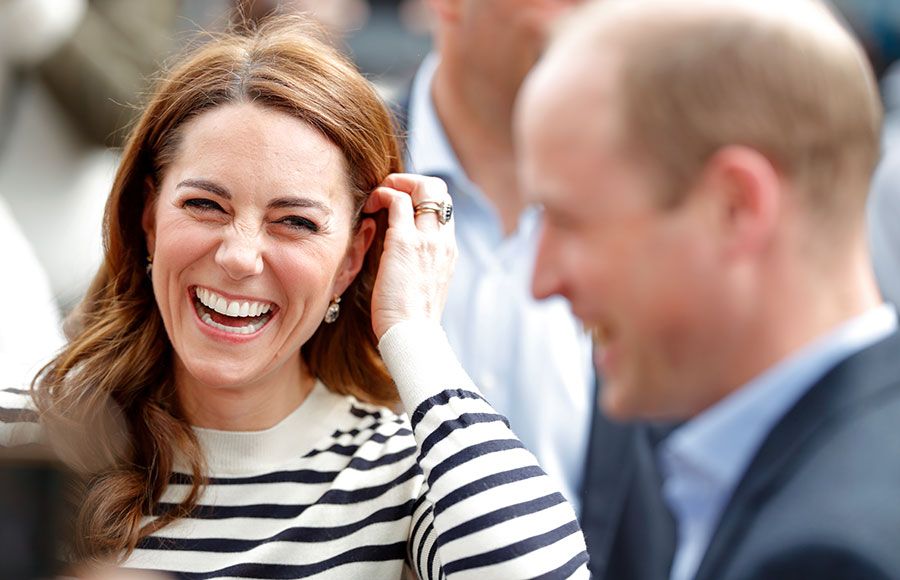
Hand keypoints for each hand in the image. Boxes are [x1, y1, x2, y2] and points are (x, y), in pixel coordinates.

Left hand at [364, 174, 456, 339]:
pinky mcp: (405, 242)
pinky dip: (381, 194)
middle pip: (440, 189)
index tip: (399, 207)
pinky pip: (397, 200)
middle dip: (412, 181)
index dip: (421, 198)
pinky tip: (368, 209)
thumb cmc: (410, 321)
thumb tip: (401, 261)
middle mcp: (443, 241)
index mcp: (447, 252)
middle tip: (388, 193)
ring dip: (396, 183)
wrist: (413, 337)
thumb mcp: (421, 289)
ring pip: (424, 186)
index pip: (443, 208)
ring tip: (376, 199)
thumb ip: (418, 268)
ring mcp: (427, 239)